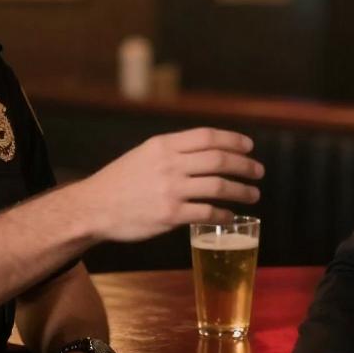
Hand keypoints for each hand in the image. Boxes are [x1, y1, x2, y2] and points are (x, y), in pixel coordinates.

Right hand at [78, 128, 263, 241]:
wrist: (95, 207)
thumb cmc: (120, 181)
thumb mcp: (144, 154)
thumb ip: (172, 151)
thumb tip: (205, 152)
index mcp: (164, 145)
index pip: (208, 136)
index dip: (233, 140)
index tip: (249, 146)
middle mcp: (169, 164)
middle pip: (219, 159)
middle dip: (244, 165)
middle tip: (258, 172)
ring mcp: (171, 190)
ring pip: (218, 186)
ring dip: (241, 190)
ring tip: (253, 195)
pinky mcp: (170, 215)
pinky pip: (206, 212)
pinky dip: (223, 214)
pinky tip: (230, 215)